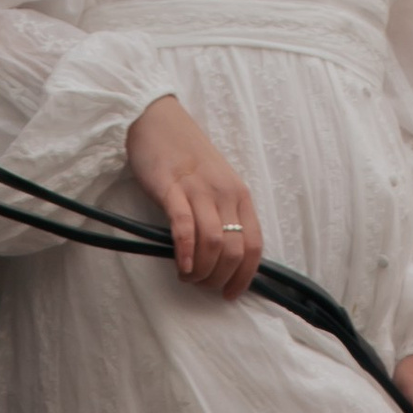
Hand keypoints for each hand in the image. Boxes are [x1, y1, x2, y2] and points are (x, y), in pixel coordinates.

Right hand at [126, 95, 263, 298]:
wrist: (157, 119)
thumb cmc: (186, 155)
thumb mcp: (215, 184)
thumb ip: (222, 214)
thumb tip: (223, 259)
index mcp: (239, 195)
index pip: (254, 245)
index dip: (245, 276)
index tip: (229, 294)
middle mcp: (225, 193)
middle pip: (234, 250)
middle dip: (219, 278)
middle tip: (202, 286)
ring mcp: (199, 189)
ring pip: (213, 243)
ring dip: (202, 270)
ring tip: (187, 276)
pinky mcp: (172, 187)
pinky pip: (185, 226)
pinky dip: (186, 252)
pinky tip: (181, 266)